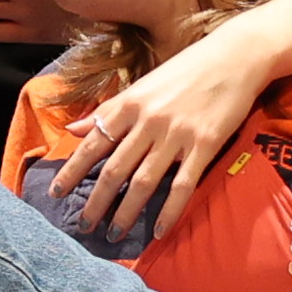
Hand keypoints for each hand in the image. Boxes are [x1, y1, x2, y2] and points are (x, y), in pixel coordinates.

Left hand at [49, 19, 266, 244]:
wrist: (235, 57)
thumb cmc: (186, 70)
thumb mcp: (141, 84)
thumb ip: (107, 110)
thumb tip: (72, 129)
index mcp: (129, 104)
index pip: (92, 143)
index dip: (71, 170)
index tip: (56, 193)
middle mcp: (148, 121)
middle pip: (114, 170)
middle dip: (95, 202)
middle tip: (83, 225)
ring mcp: (177, 135)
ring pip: (143, 182)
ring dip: (125, 212)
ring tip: (113, 234)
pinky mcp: (205, 146)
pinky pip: (182, 186)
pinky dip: (168, 211)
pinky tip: (157, 231)